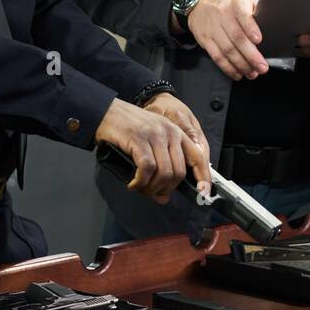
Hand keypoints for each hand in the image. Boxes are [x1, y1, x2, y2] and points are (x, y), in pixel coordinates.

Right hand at [95, 98, 210, 203]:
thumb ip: (160, 168)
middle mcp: (169, 132)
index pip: (198, 157)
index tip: (203, 193)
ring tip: (140, 187)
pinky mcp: (139, 139)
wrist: (106, 112)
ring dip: (151, 187)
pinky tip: (133, 184)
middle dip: (166, 188)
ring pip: (164, 173)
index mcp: (176, 132)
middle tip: (152, 192)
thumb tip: (163, 197)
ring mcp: (155, 135)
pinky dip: (140, 182)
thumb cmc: (127, 128)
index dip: (203, 177)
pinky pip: (147, 169)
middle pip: (179, 172)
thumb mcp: (150, 144)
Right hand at [182, 0, 268, 80]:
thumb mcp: (242, 0)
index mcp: (236, 3)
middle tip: (262, 67)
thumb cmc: (226, 5)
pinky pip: (217, 56)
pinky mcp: (205, 40)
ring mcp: (212, 28)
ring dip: (241, 65)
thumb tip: (269, 27)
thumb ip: (254, 11)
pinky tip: (237, 73)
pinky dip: (228, 68)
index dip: (250, 28)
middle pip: (237, 38)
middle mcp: (223, 15)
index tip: (258, 40)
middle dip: (251, 55)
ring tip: (252, 73)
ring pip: (227, 50)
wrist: (198, 5)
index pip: (243, 15)